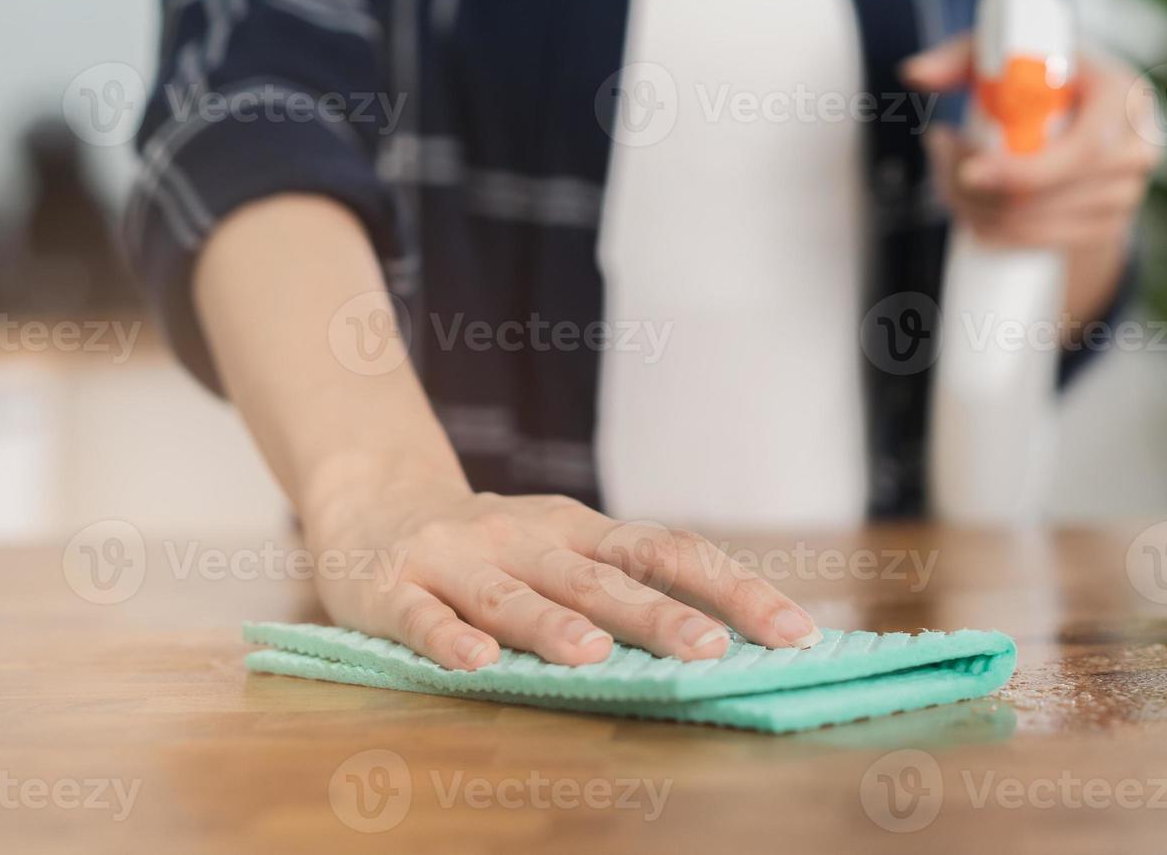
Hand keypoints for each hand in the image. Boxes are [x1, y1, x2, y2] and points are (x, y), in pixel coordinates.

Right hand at [301, 454, 822, 670]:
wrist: (373, 502)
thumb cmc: (491, 545)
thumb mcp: (562, 547)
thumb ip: (620, 582)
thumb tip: (724, 636)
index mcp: (581, 529)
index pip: (670, 550)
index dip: (733, 588)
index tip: (794, 631)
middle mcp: (529, 536)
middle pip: (601, 576)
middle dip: (658, 614)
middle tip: (711, 650)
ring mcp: (461, 558)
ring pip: (513, 595)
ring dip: (553, 624)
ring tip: (594, 653)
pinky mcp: (395, 587)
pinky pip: (424, 616)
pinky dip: (449, 638)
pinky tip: (475, 663)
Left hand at [902, 35, 1160, 249]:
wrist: (1081, 119)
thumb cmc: (1039, 77)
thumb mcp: (1002, 56)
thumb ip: (957, 57)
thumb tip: (913, 74)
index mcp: (1124, 96)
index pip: (1084, 149)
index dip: (1024, 170)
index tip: (970, 171)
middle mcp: (1137, 148)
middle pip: (1053, 195)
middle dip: (984, 190)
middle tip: (943, 161)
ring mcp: (1126, 195)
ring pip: (1038, 224)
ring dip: (979, 208)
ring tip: (951, 174)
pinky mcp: (1107, 229)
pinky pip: (1039, 244)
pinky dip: (995, 232)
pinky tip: (972, 209)